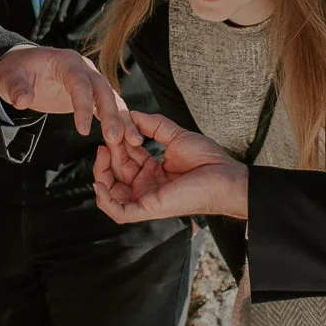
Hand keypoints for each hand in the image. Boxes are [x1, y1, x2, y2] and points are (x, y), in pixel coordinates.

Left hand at [0, 45, 139, 151]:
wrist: (23, 69)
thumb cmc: (17, 71)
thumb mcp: (10, 77)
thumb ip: (17, 88)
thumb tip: (23, 100)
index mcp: (66, 62)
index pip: (79, 83)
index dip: (83, 106)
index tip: (83, 130)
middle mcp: (84, 69)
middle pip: (103, 91)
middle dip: (111, 115)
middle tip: (115, 138)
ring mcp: (91, 81)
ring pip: (112, 100)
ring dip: (123, 120)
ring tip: (133, 141)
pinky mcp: (92, 95)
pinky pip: (110, 108)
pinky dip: (121, 122)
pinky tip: (130, 139)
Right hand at [93, 109, 249, 222]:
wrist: (225, 176)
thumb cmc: (208, 160)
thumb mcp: (176, 136)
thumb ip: (154, 125)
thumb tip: (132, 114)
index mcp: (152, 171)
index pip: (125, 157)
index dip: (116, 143)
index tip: (114, 126)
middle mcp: (146, 185)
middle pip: (115, 172)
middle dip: (108, 154)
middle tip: (107, 138)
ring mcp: (146, 198)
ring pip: (111, 194)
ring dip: (102, 174)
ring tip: (103, 153)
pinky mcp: (148, 208)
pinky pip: (119, 212)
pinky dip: (105, 201)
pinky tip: (99, 183)